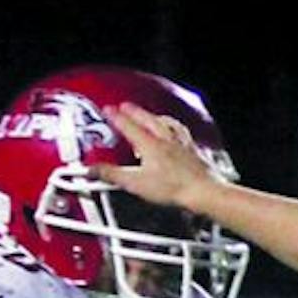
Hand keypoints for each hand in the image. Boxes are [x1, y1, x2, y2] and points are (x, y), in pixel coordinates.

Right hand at [91, 103, 218, 211]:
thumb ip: (112, 175)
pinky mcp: (194, 150)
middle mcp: (166, 139)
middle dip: (134, 111)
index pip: (128, 125)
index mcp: (150, 144)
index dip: (115, 117)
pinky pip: (182, 132)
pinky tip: (177, 130)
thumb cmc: (174, 188)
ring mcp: (182, 143)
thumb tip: (93, 170)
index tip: (107, 110)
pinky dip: (175, 127)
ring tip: (150, 115)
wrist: (203, 192)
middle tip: (125, 106)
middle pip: (147, 119)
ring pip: (166, 122)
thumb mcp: (136, 183)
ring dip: (155, 117)